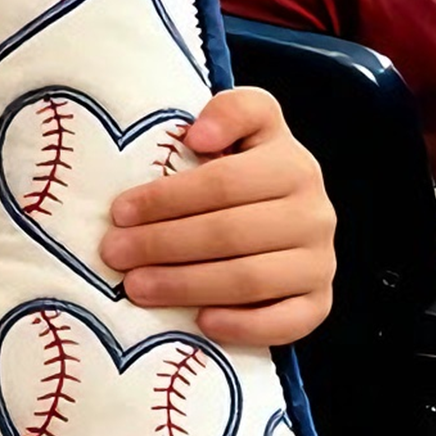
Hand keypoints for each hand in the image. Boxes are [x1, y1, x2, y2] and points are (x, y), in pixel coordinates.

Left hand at [99, 87, 334, 348]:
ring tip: (136, 287)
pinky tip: (201, 321)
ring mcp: (320, 261)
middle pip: (230, 233)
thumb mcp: (245, 123)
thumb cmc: (245, 164)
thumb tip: (200, 135)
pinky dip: (243, 325)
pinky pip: (287, 322)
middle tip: (114, 253)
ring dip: (186, 285)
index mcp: (292, 164)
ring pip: (250, 279)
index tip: (119, 211)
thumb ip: (230, 111)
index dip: (166, 198)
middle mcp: (315, 213)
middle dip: (162, 244)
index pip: (222, 183)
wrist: (285, 209)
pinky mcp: (319, 302)